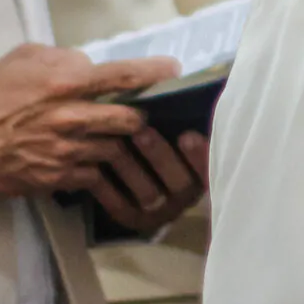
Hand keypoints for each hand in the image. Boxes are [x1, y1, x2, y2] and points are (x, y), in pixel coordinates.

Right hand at [0, 45, 175, 197]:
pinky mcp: (58, 177)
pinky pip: (95, 174)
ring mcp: (66, 151)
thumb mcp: (22, 59)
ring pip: (116, 150)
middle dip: (144, 116)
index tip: (174, 71)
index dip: (156, 72)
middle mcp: (71, 118)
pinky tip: (97, 161)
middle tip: (147, 113)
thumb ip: (62, 57)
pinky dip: (100, 168)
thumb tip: (89, 64)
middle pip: (131, 119)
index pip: (124, 76)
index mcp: (64, 83)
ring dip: (123, 145)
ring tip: (124, 140)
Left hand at [86, 126, 207, 235]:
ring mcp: (160, 211)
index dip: (200, 156)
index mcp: (203, 172)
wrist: (131, 166)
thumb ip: (180, 115)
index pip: (209, 169)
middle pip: (181, 183)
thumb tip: (177, 84)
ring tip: (115, 145)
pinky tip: (94, 167)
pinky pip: (121, 208)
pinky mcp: (133, 218)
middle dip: (161, 156)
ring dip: (132, 169)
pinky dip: (108, 190)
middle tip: (141, 132)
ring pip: (150, 196)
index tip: (187, 135)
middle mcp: (186, 196)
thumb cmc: (158, 135)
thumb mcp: (173, 125)